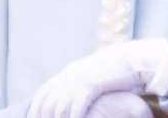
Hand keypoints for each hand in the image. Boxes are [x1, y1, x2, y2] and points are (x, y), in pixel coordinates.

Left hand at [27, 38, 167, 117]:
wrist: (132, 58)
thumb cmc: (115, 69)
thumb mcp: (93, 73)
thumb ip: (81, 82)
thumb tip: (72, 95)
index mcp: (69, 73)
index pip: (43, 94)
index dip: (35, 109)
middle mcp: (70, 76)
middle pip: (47, 104)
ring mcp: (79, 81)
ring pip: (59, 109)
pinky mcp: (91, 86)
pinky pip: (76, 109)